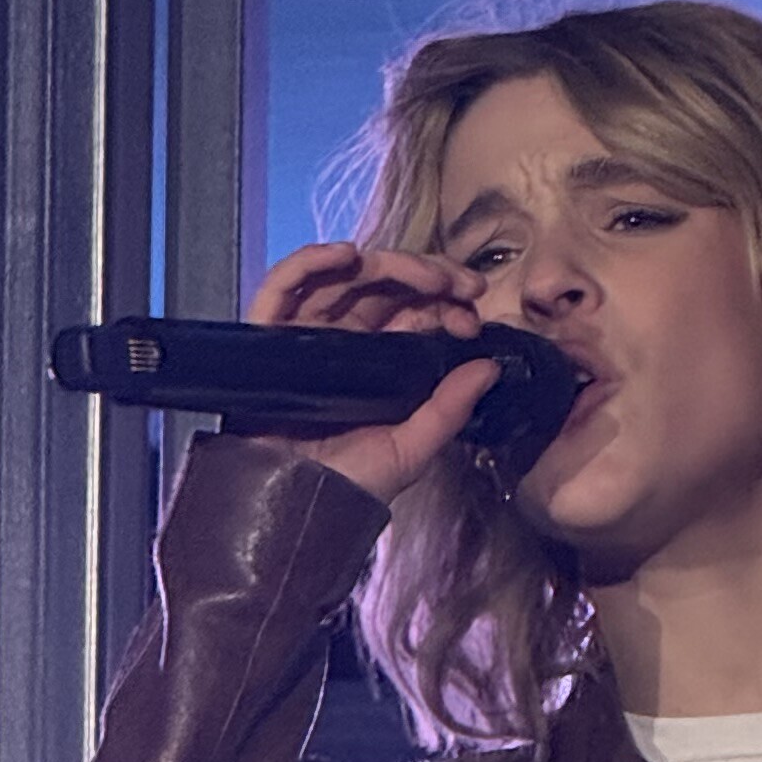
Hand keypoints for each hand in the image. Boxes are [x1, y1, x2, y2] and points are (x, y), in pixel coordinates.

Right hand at [239, 240, 498, 510]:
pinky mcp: (269, 336)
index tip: (473, 312)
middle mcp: (344, 341)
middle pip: (384, 286)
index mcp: (380, 361)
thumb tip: (491, 367)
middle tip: (463, 285)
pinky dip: (310, 262)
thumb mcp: (413, 447)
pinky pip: (283, 286)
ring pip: (344, 278)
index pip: (413, 312)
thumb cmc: (351, 482)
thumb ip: (450, 409)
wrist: (299, 505)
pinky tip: (346, 255)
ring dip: (387, 264)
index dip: (444, 303)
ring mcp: (306, 334)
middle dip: (428, 276)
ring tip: (424, 274)